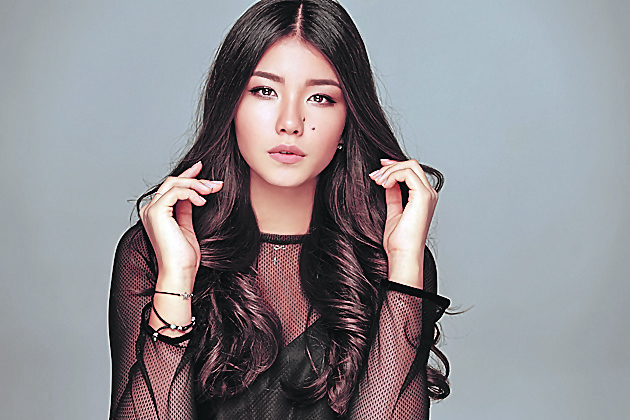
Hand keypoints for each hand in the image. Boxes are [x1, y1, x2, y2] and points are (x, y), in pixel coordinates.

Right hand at [139, 161, 222, 286]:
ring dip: (197, 185)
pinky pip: (176, 192)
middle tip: (215, 183)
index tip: (201, 168)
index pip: (171, 187)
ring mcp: (151, 210)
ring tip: (213, 190)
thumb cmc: (184, 257)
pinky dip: (192, 193)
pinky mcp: (156, 212)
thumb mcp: (187, 227)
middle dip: (195, 179)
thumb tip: (193, 196)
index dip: (187, 175)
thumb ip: (186, 210)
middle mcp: (149, 210)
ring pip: (174, 184)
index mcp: (155, 213)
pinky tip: (202, 201)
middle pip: (172, 182)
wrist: (180, 271)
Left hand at [369, 158, 437, 287]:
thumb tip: (387, 182)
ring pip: (410, 166)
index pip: (411, 172)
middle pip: (412, 165)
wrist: (402, 254)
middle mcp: (429, 194)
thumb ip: (393, 195)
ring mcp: (428, 194)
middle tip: (374, 176)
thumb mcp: (393, 212)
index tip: (377, 173)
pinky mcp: (423, 196)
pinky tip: (383, 184)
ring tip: (376, 181)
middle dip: (390, 166)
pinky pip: (407, 173)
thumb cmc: (399, 241)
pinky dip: (392, 175)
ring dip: (389, 170)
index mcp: (423, 198)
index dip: (393, 167)